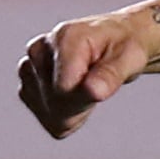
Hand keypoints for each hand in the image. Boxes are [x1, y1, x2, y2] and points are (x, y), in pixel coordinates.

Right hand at [18, 13, 147, 137]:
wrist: (115, 41)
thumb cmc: (123, 46)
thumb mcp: (131, 57)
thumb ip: (111, 75)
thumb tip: (93, 91)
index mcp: (64, 38)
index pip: (63, 89)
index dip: (87, 96)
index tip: (103, 85)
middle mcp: (40, 50)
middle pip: (55, 104)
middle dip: (82, 104)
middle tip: (99, 84)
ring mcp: (29, 69)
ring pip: (49, 114)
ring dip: (75, 111)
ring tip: (88, 86)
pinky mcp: (28, 87)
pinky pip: (48, 120)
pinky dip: (66, 116)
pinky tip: (77, 96)